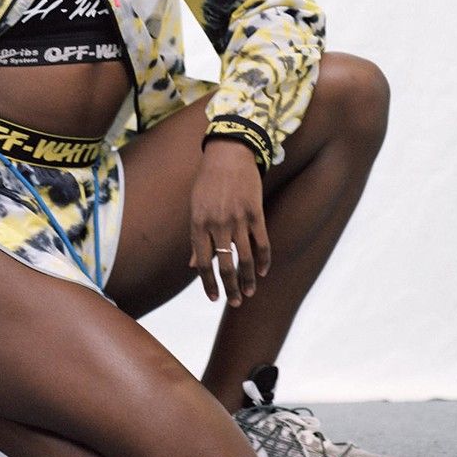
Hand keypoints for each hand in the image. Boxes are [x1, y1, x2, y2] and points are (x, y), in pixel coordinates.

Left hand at [189, 139, 270, 306]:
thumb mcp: (195, 208)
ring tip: (249, 293)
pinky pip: (262, 242)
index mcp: (198, 223)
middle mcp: (217, 224)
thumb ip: (196, 238)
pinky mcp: (256, 212)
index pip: (202, 262)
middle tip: (234, 303)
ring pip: (245, 258)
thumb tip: (192, 265)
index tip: (214, 298)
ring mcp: (238, 219)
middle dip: (230, 288)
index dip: (208, 283)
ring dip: (248, 279)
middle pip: (225, 265)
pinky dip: (264, 260)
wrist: (229, 154)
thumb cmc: (208, 182)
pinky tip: (263, 272)